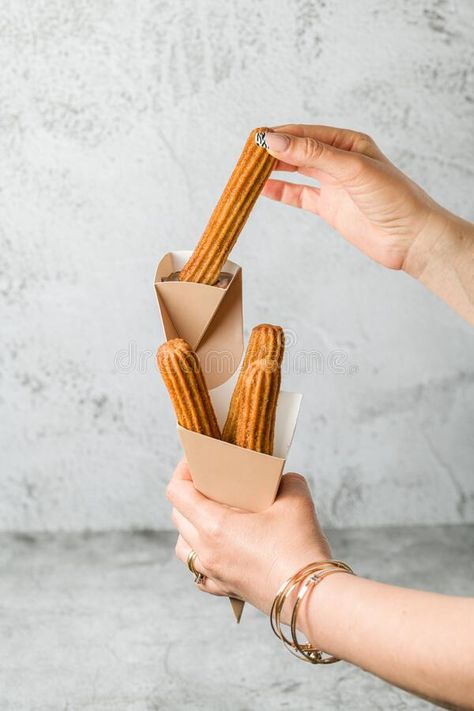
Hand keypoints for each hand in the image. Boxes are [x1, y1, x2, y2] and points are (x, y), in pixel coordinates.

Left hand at [167, 460, 330, 616]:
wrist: (312, 597)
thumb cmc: (300, 548)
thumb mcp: (296, 499)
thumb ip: (285, 480)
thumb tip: (281, 479)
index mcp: (215, 525)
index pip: (177, 492)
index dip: (182, 471)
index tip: (197, 462)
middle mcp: (207, 551)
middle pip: (177, 516)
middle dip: (188, 495)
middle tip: (210, 485)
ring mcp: (214, 573)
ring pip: (182, 547)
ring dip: (189, 528)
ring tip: (210, 517)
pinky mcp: (226, 590)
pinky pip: (198, 573)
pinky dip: (200, 558)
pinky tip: (217, 550)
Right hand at [262, 124, 447, 270]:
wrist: (410, 238)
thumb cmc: (393, 198)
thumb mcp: (351, 169)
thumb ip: (312, 153)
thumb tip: (275, 140)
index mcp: (348, 143)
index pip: (305, 133)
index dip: (280, 135)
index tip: (255, 140)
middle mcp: (339, 161)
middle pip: (298, 150)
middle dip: (273, 151)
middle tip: (246, 155)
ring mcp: (333, 185)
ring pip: (296, 172)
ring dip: (274, 170)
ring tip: (248, 171)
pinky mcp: (329, 207)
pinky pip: (299, 196)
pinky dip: (281, 192)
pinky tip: (263, 189)